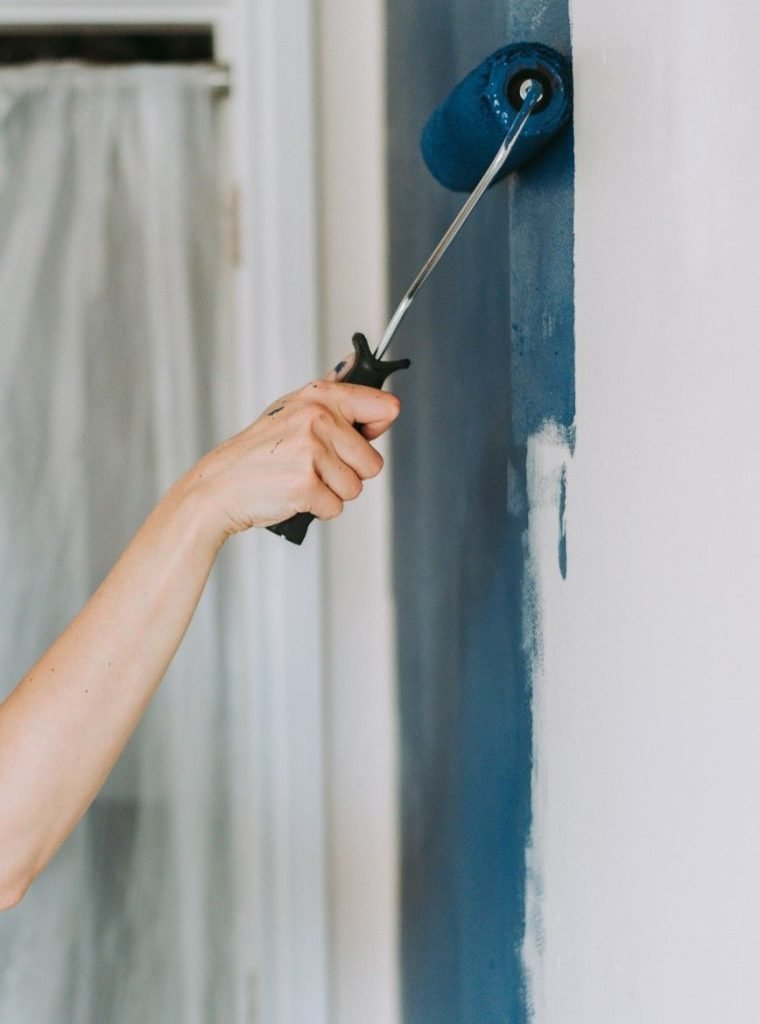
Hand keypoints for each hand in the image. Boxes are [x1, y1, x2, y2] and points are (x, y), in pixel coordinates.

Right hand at [183, 379, 400, 544]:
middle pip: (373, 462)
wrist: (220, 487)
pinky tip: (293, 494)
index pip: (385, 408)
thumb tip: (372, 383)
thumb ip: (334, 400)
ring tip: (300, 479)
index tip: (363, 435)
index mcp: (320, 396)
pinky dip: (317, 509)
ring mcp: (311, 451)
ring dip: (331, 492)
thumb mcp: (293, 411)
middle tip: (313, 467)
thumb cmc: (259, 453)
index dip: (377, 430)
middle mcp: (318, 418)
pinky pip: (336, 507)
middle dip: (348, 473)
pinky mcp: (305, 484)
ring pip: (355, 488)